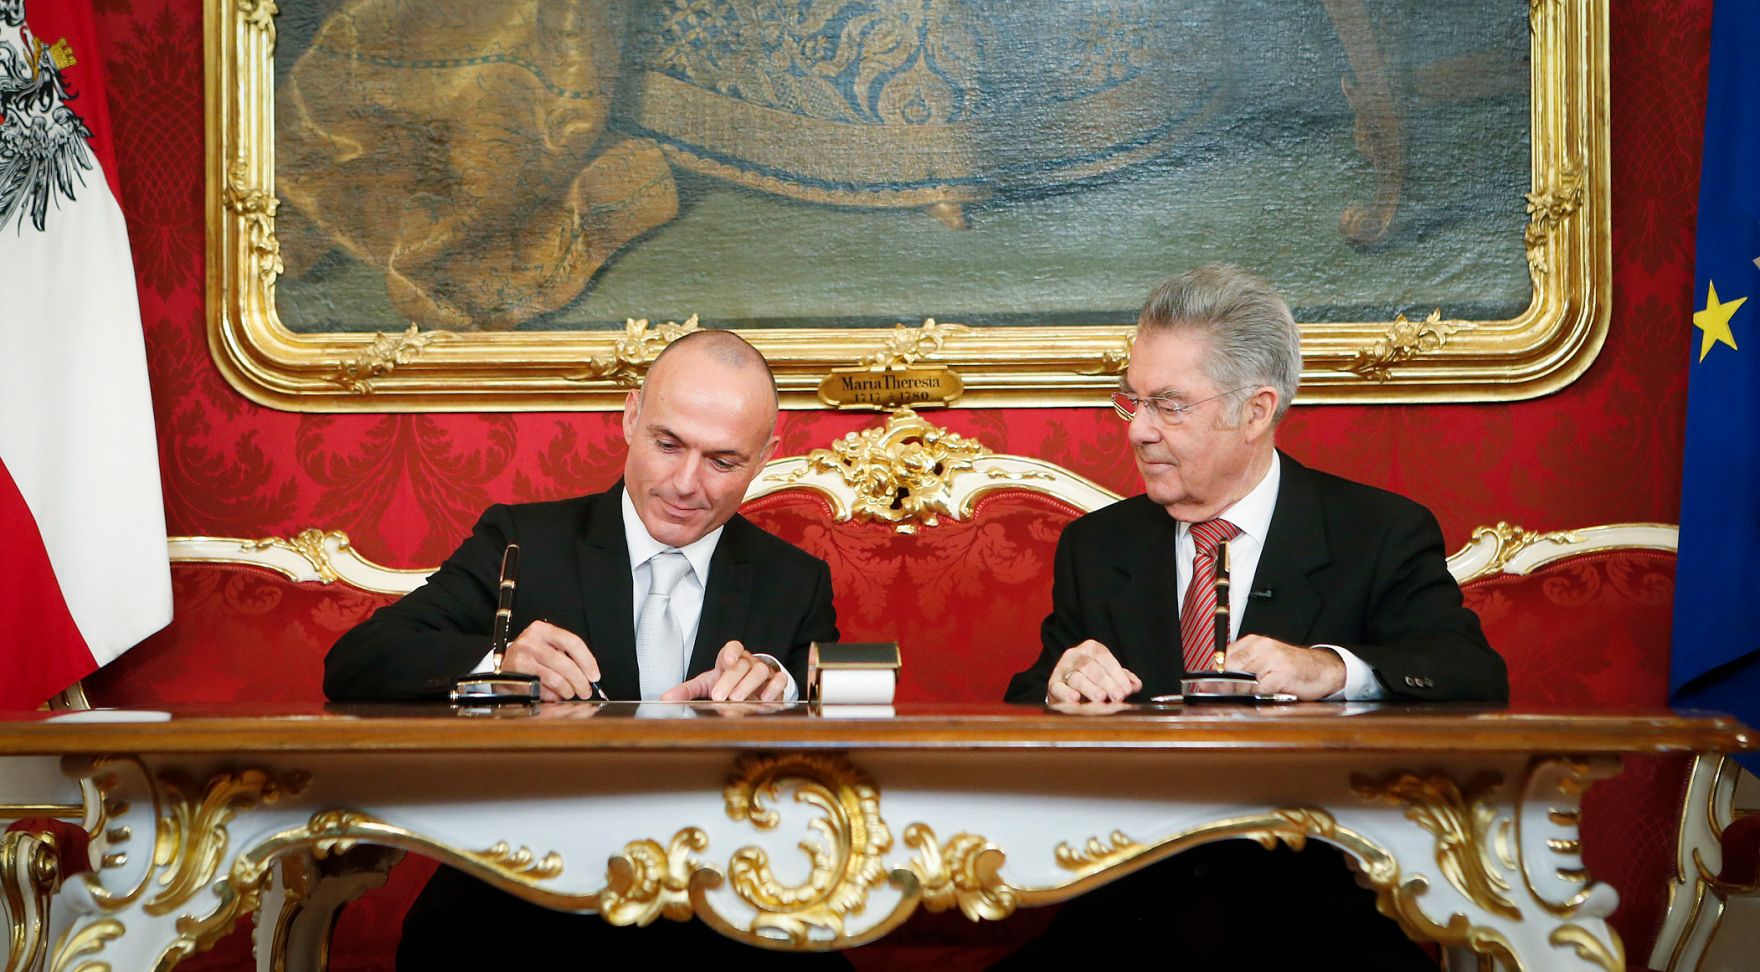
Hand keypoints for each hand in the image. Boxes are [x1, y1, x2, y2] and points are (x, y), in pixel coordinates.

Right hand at [502, 620, 600, 701]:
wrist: (503, 665)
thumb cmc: (531, 656)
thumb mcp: (547, 645)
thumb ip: (567, 654)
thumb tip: (589, 673)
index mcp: (543, 630)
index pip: (572, 642)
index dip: (588, 661)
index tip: (594, 675)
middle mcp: (530, 642)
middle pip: (566, 664)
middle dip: (580, 681)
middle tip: (585, 691)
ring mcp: (521, 659)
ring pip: (555, 679)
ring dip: (567, 691)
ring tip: (569, 693)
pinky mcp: (516, 677)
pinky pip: (542, 691)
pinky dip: (552, 696)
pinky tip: (554, 695)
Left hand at [660, 640, 789, 701]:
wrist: (753, 692)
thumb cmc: (727, 685)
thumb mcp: (706, 685)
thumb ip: (688, 691)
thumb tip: (665, 699)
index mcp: (730, 659)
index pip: (733, 647)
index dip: (730, 652)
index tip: (725, 662)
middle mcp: (748, 662)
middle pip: (742, 664)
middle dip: (731, 679)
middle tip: (720, 696)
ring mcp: (764, 671)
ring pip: (761, 670)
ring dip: (749, 684)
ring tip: (737, 700)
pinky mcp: (777, 682)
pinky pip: (780, 679)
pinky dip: (774, 688)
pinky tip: (764, 699)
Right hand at [1047, 640, 1140, 702]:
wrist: (1067, 686)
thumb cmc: (1093, 679)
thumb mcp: (1110, 675)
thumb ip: (1123, 679)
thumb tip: (1136, 685)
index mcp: (1090, 648)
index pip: (1104, 657)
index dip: (1116, 673)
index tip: (1127, 689)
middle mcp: (1074, 655)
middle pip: (1090, 667)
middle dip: (1106, 682)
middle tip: (1118, 696)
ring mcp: (1062, 669)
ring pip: (1076, 677)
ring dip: (1090, 688)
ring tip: (1101, 698)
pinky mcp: (1053, 684)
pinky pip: (1058, 688)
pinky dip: (1066, 693)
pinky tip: (1075, 699)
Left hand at [1226, 636, 1345, 699]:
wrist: (1323, 669)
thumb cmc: (1292, 668)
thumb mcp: (1265, 662)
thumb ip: (1244, 668)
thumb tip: (1217, 682)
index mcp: (1256, 642)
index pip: (1226, 656)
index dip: (1217, 674)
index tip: (1211, 686)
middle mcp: (1263, 646)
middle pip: (1232, 667)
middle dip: (1226, 685)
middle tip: (1225, 697)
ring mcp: (1274, 659)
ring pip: (1244, 679)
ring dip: (1241, 693)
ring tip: (1245, 699)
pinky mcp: (1283, 673)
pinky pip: (1260, 688)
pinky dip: (1256, 697)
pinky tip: (1260, 698)